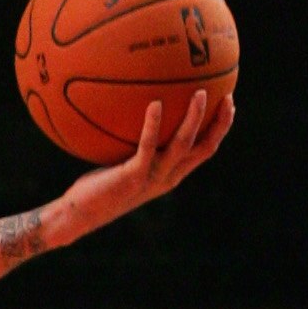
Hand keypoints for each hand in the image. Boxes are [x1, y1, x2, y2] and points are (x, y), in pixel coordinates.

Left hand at [53, 88, 233, 238]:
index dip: (220, 128)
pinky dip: (153, 125)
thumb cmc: (97, 186)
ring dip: (194, 119)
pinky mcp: (134, 177)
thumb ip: (135, 143)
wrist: (79, 214)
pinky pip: (147, 147)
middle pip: (205, 148)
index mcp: (171, 174)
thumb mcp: (122, 162)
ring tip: (201, 93)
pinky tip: (155, 103)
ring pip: (183, 145)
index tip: (228, 104)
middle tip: (228, 96)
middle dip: (220, 123)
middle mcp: (168, 177)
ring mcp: (152, 178)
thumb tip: (134, 109)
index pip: (205, 150)